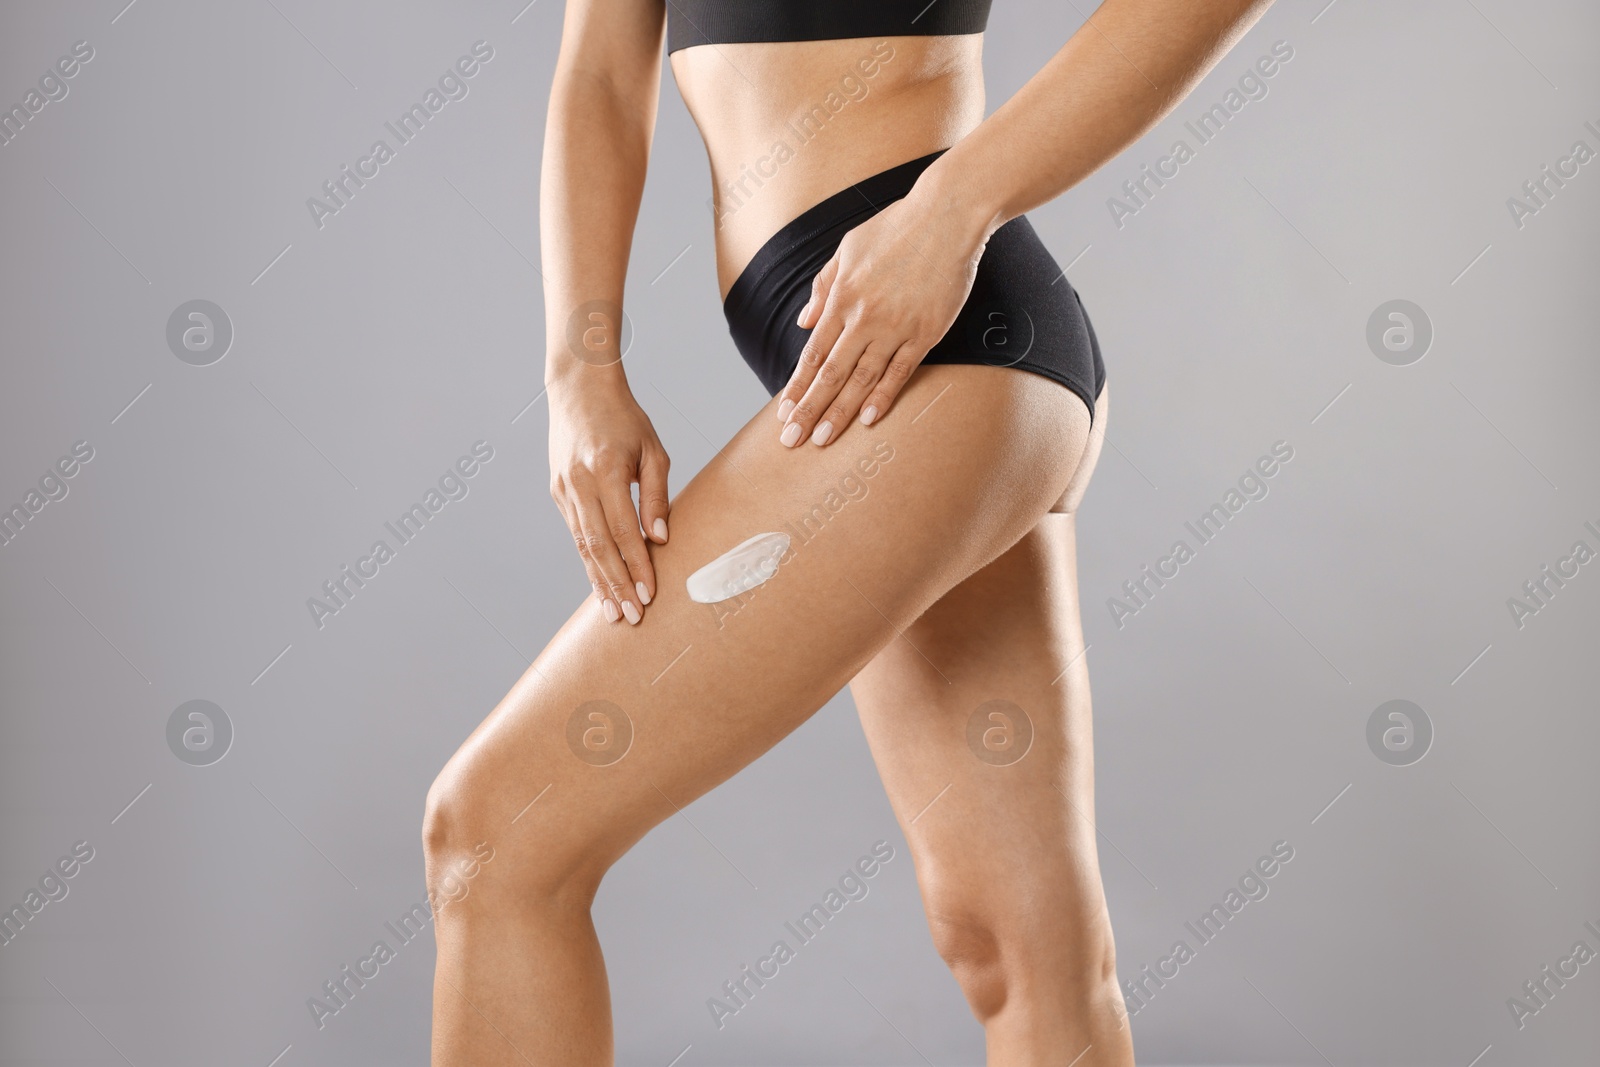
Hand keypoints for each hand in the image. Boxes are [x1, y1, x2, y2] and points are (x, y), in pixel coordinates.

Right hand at [548, 380, 669, 624]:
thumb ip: (658, 495)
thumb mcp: (653, 450)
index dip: (637, 566)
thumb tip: (660, 538)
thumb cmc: (625, 419)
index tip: (650, 594)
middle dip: (616, 585)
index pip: (623, 531)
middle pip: (598, 547)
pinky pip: (575, 533)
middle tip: (632, 616)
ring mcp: (563, 489)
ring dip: (598, 581)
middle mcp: (579, 483)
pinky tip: (600, 582)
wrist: (579, 389)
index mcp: (605, 471)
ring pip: (582, 545)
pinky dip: (588, 560)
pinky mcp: (557, 492)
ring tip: (614, 611)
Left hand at [776, 188, 991, 445]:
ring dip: (841, 413)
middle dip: (809, 410)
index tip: (783, 411)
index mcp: (843, 297)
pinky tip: (869, 419)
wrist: (947, 215)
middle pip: (831, 374)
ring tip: (823, 439)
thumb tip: (803, 322)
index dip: (797, 386)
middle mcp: (864, 316)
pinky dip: (883, 396)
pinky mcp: (926, 331)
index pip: (813, 353)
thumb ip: (823, 287)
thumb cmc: (896, 228)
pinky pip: (901, 371)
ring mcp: (896, 326)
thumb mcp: (847, 248)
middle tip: (791, 440)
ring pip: (862, 379)